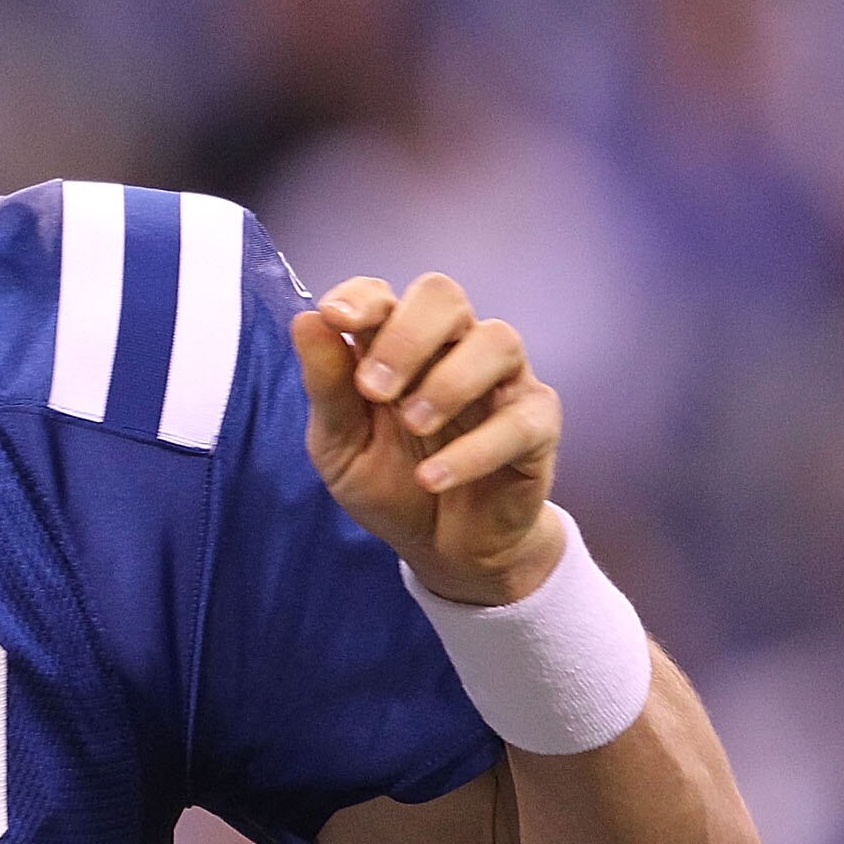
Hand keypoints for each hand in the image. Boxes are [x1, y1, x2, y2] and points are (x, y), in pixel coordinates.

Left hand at [290, 273, 563, 605]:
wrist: (441, 548)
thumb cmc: (390, 484)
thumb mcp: (339, 446)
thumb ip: (326, 386)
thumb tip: (306, 320)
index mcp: (396, 344)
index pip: (383, 294)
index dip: (361, 298)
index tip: (334, 319)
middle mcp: (453, 349)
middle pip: (444, 296)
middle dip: (406, 334)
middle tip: (374, 389)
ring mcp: (501, 382)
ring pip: (498, 339)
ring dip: (448, 381)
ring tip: (414, 425)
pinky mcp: (536, 426)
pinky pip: (521, 419)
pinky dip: (474, 449)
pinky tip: (433, 478)